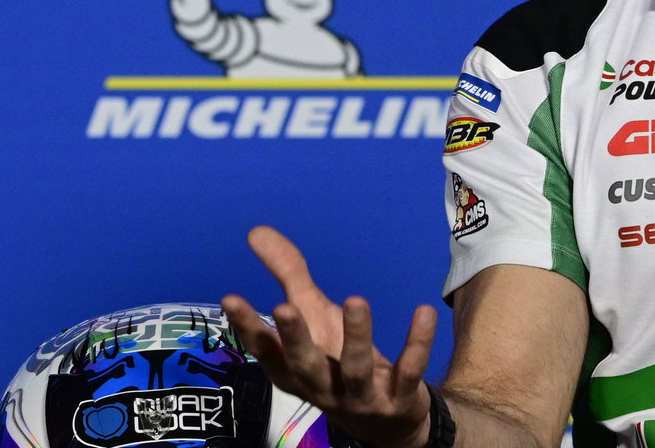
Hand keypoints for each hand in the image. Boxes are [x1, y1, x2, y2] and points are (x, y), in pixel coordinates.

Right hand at [222, 227, 436, 447]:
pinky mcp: (399, 400)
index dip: (248, 327)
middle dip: (294, 338)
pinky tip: (424, 312)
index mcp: (296, 370)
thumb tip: (256, 231)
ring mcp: (361, 398)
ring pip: (355, 369)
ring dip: (356, 336)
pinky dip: (417, 343)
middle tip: (283, 306)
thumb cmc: (340, 361)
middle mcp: (322, 387)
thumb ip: (290, 276)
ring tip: (357, 300)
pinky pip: (409, 371)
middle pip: (304, 365)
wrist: (388, 422)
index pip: (266, 350)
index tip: (231, 298)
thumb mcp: (316, 317)